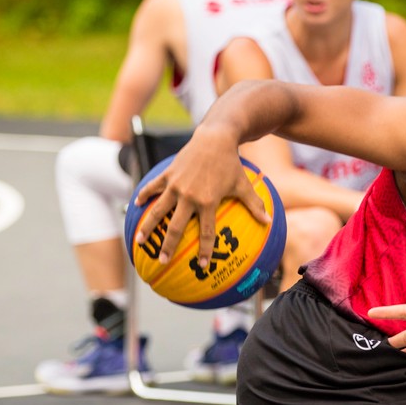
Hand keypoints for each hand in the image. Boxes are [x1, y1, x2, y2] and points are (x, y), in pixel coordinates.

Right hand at [131, 131, 268, 268]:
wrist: (215, 138)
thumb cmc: (231, 164)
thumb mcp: (244, 184)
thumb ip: (254, 204)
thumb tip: (269, 221)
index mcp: (208, 202)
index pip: (206, 232)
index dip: (205, 250)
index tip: (203, 265)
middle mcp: (189, 196)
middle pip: (175, 227)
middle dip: (168, 246)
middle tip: (162, 261)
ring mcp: (176, 185)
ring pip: (158, 210)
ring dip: (147, 226)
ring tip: (139, 241)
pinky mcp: (168, 174)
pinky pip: (152, 187)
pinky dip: (144, 195)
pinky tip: (136, 206)